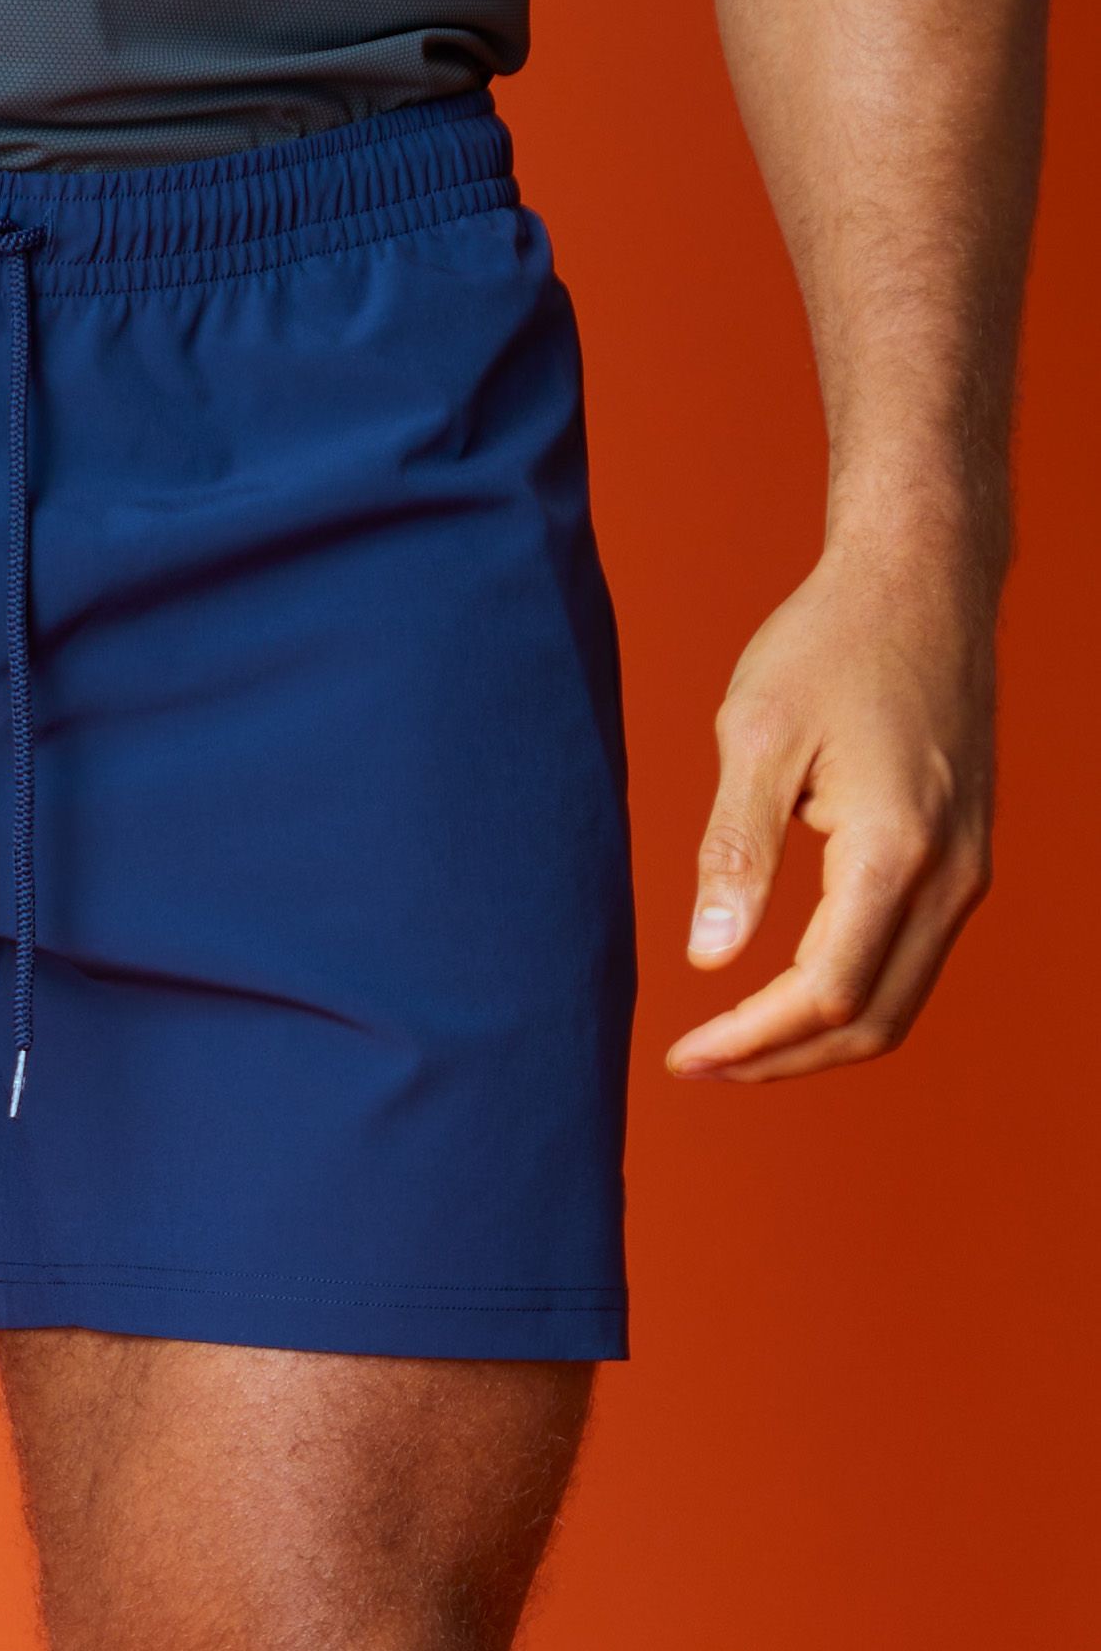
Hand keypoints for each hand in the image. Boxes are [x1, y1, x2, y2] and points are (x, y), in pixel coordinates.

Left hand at [667, 534, 994, 1080]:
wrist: (921, 584)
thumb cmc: (829, 646)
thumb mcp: (757, 736)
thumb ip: (733, 851)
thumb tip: (708, 958)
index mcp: (895, 848)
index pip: (826, 991)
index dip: (752, 1041)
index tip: (682, 1057)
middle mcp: (950, 874)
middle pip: (872, 1020)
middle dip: (780, 1059)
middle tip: (693, 1066)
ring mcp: (968, 870)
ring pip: (900, 1000)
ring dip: (815, 1039)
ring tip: (729, 1046)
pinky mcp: (963, 858)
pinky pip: (910, 960)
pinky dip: (848, 997)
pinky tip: (781, 994)